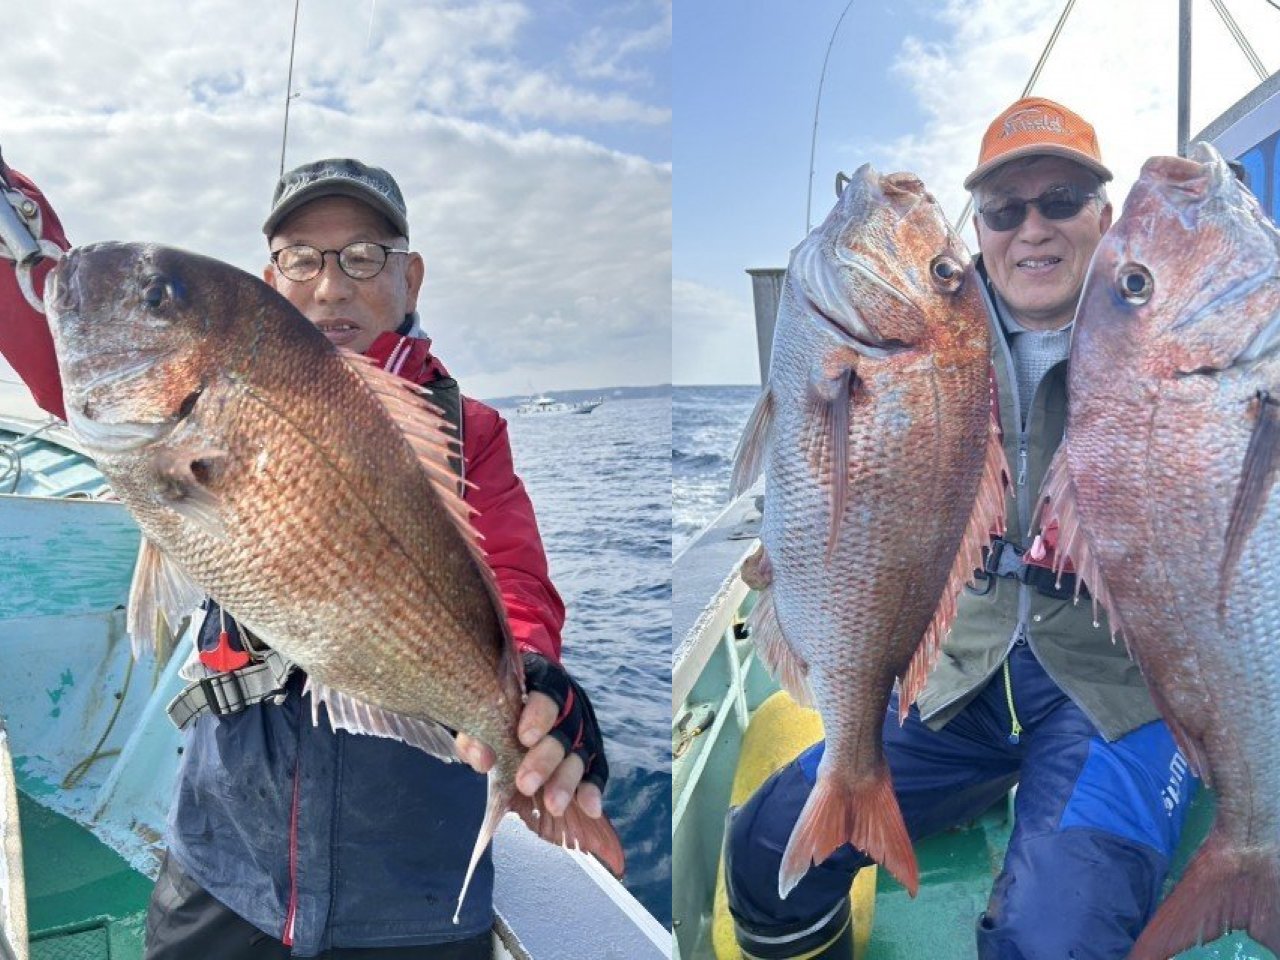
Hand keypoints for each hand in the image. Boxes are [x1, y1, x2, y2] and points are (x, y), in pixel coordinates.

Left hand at [455, 653, 608, 819]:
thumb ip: (479, 732)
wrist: (522, 693)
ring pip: (580, 753)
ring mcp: (581, 729)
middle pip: (565, 729)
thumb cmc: (500, 701)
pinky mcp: (589, 751)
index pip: (547, 693)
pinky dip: (592, 789)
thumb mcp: (483, 710)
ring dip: (567, 781)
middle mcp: (569, 704)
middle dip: (547, 758)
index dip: (539, 715)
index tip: (524, 738)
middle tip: (526, 784)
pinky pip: (596, 770)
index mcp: (543, 682)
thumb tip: (482, 760)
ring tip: (554, 805)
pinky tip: (590, 808)